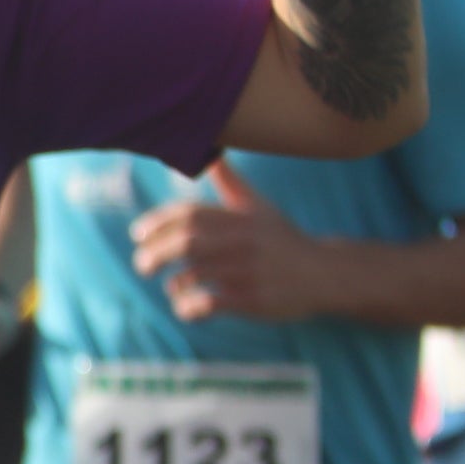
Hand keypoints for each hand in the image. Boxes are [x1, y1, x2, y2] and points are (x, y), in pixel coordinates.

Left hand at [129, 163, 336, 323]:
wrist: (326, 274)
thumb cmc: (283, 239)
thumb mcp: (260, 208)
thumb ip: (232, 185)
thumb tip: (213, 155)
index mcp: (241, 216)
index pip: (191, 213)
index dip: (158, 222)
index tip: (138, 233)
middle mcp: (244, 240)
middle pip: (188, 242)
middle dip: (156, 253)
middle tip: (142, 265)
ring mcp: (250, 270)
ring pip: (196, 273)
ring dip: (175, 283)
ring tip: (173, 287)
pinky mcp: (254, 299)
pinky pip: (211, 303)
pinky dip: (190, 307)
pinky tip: (187, 308)